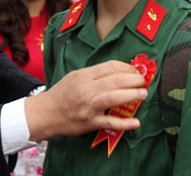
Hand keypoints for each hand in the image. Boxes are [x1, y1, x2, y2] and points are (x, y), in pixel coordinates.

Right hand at [24, 60, 146, 141]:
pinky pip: (109, 122)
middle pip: (115, 80)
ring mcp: (88, 106)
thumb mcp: (76, 76)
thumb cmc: (63, 93)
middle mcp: (86, 89)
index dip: (127, 68)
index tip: (136, 71)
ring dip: (131, 95)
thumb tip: (120, 72)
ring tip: (143, 94)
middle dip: (134, 80)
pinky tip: (136, 122)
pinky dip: (124, 123)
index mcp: (84, 75)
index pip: (110, 67)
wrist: (46, 113)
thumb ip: (95, 74)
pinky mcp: (89, 122)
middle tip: (144, 82)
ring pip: (113, 98)